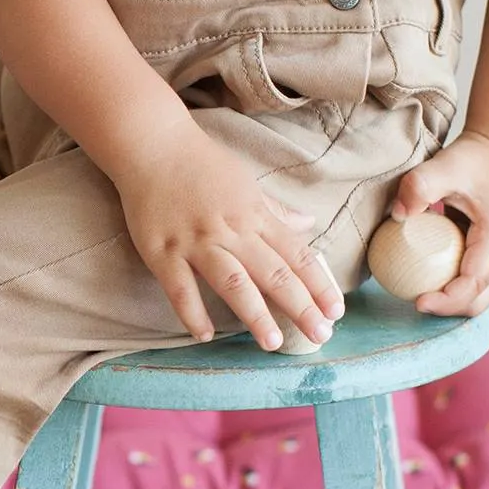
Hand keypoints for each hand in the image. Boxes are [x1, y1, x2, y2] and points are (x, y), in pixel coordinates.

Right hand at [112, 123, 344, 349]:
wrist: (152, 144)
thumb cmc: (201, 164)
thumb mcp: (246, 182)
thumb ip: (276, 210)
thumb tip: (309, 222)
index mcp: (255, 215)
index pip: (296, 255)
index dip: (318, 284)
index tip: (336, 311)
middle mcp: (231, 230)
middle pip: (273, 273)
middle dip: (300, 306)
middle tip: (320, 335)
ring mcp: (197, 242)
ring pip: (233, 283)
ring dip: (255, 315)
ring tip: (271, 344)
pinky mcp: (163, 252)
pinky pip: (180, 288)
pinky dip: (192, 313)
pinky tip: (205, 336)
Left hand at [391, 129, 488, 316]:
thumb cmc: (475, 159)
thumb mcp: (446, 164)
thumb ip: (420, 186)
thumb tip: (398, 216)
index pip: (474, 283)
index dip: (447, 300)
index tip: (417, 302)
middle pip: (479, 300)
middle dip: (448, 308)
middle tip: (413, 301)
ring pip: (477, 296)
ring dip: (449, 301)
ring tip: (415, 292)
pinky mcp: (487, 254)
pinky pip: (470, 282)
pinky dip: (450, 286)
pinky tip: (421, 275)